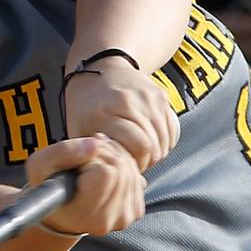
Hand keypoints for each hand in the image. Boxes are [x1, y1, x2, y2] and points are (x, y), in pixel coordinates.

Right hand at [25, 135, 145, 236]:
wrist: (59, 211)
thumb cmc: (47, 186)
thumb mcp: (40, 165)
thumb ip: (64, 152)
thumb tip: (94, 145)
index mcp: (84, 214)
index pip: (107, 173)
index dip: (94, 158)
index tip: (80, 163)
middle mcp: (108, 220)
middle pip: (122, 167)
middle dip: (105, 154)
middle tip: (86, 158)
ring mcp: (125, 217)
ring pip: (132, 168)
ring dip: (114, 157)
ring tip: (93, 163)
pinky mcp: (134, 210)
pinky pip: (137, 175)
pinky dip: (123, 166)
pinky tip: (104, 171)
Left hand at [63, 61, 179, 170]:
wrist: (101, 66)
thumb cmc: (85, 105)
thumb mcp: (78, 130)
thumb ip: (92, 157)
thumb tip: (116, 184)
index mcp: (104, 112)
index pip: (137, 147)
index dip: (134, 163)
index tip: (124, 166)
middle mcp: (129, 102)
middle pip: (153, 145)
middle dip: (146, 161)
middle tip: (134, 162)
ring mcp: (148, 97)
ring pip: (164, 139)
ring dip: (156, 152)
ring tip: (140, 153)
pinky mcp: (161, 95)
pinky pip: (171, 129)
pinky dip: (164, 141)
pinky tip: (149, 141)